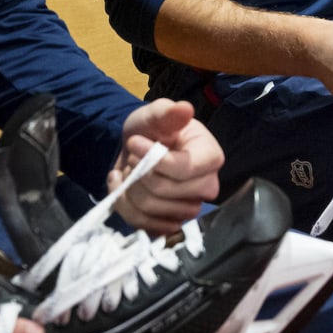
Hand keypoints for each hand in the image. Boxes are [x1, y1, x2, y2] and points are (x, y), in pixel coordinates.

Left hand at [109, 99, 222, 232]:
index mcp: (210, 157)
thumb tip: (185, 108)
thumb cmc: (153, 130)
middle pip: (164, 190)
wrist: (138, 149)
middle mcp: (206, 186)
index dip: (153, 159)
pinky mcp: (169, 223)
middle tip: (134, 155)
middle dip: (139, 171)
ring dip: (130, 186)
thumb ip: (167, 112)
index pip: (183, 169)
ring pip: (151, 208)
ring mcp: (189, 208)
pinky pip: (141, 223)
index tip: (135, 142)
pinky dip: (123, 204)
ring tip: (131, 169)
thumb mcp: (155, 114)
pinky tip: (123, 185)